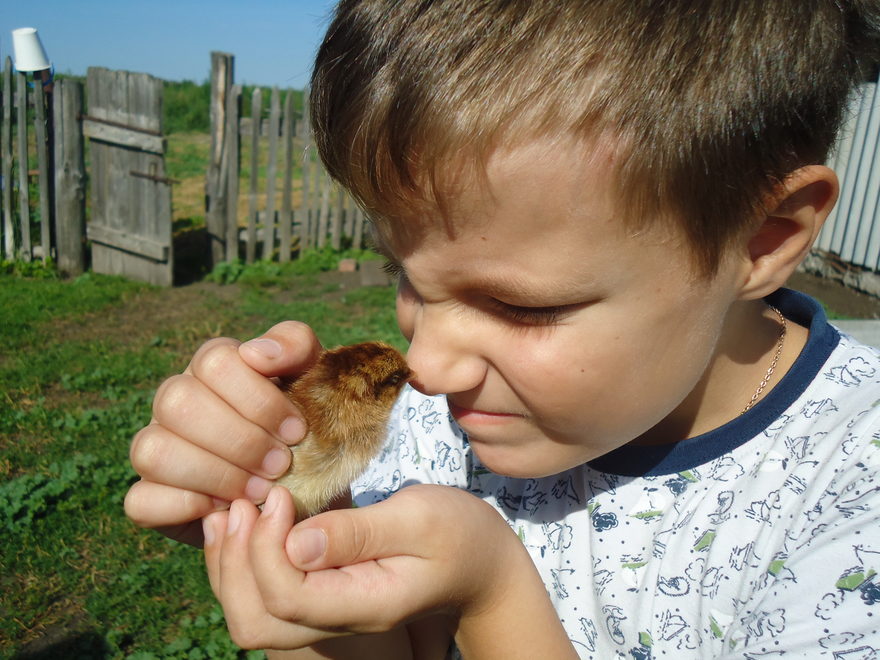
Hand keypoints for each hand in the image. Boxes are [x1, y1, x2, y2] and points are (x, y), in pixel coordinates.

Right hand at [124, 321, 322, 545]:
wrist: (308, 485)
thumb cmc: (307, 426)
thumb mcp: (315, 380)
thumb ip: (296, 346)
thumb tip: (257, 352)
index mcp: (214, 368)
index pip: (214, 361)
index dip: (257, 398)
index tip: (297, 431)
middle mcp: (176, 402)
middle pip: (178, 402)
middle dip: (239, 439)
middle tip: (280, 465)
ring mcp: (155, 448)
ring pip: (153, 450)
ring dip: (214, 474)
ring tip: (260, 490)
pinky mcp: (149, 498)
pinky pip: (140, 500)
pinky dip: (185, 506)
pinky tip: (226, 509)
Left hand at [202, 484, 541, 652]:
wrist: (483, 562)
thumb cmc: (459, 533)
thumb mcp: (420, 519)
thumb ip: (360, 532)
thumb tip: (296, 541)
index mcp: (363, 603)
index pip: (287, 596)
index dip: (266, 547)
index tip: (279, 495)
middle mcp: (338, 617)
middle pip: (256, 620)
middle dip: (234, 563)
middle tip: (240, 504)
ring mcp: (329, 608)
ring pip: (254, 612)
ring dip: (232, 562)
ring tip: (230, 510)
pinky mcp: (324, 589)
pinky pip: (268, 590)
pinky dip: (245, 557)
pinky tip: (244, 517)